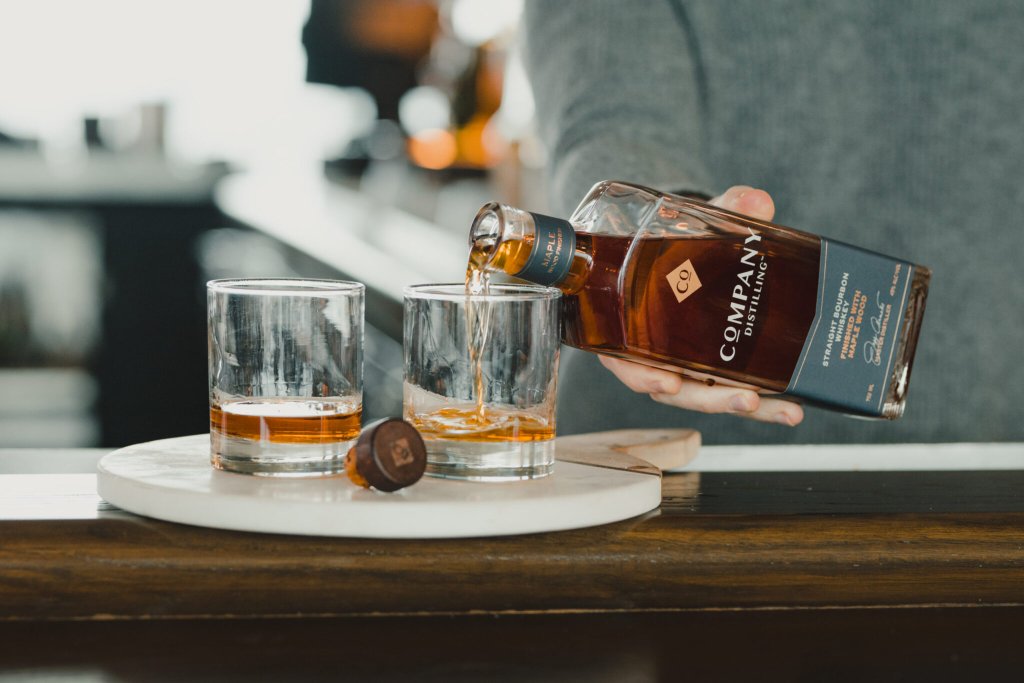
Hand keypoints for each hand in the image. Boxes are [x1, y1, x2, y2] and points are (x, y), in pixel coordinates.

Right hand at [598, 185, 804, 426]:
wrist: (689, 247)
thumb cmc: (676, 244)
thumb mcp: (692, 224)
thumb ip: (724, 211)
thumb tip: (756, 201)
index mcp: (631, 327)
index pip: (628, 363)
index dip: (643, 377)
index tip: (668, 384)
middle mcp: (657, 355)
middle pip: (679, 391)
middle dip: (714, 400)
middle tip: (747, 400)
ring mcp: (690, 365)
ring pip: (713, 396)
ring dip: (750, 406)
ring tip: (788, 411)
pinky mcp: (718, 367)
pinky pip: (737, 387)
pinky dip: (766, 398)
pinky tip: (796, 402)